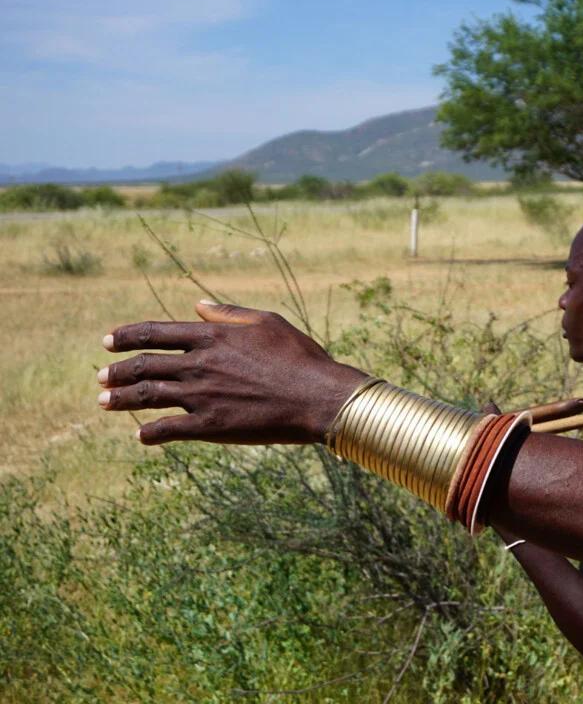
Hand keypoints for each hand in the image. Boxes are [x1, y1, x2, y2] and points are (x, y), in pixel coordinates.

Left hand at [98, 300, 367, 445]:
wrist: (319, 396)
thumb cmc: (300, 356)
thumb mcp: (267, 321)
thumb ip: (228, 314)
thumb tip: (198, 307)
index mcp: (211, 337)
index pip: (155, 333)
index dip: (127, 336)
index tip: (108, 342)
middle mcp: (200, 364)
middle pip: (144, 365)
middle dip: (117, 371)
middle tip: (102, 377)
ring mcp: (202, 396)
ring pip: (148, 396)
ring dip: (121, 400)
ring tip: (103, 402)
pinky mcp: (212, 426)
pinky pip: (168, 430)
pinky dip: (150, 433)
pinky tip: (141, 436)